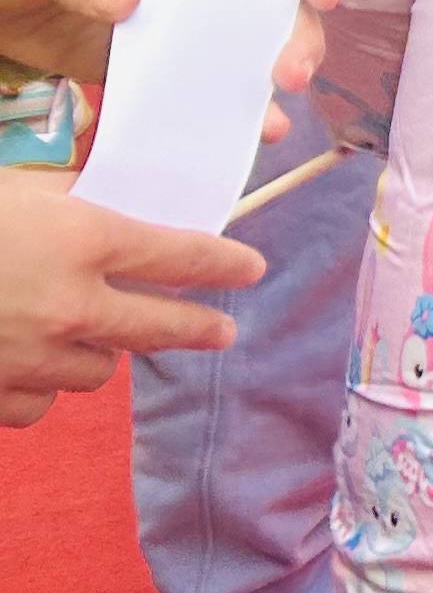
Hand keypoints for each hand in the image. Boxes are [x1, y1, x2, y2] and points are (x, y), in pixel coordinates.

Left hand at [0, 0, 336, 135]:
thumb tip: (132, 2)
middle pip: (282, 3)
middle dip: (301, 38)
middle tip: (290, 76)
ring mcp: (186, 29)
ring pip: (256, 52)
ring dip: (274, 85)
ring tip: (270, 120)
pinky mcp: (162, 70)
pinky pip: (208, 92)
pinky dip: (229, 117)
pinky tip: (240, 138)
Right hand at [0, 173, 259, 426]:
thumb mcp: (16, 189)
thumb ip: (71, 196)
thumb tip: (112, 198)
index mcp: (81, 239)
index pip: (179, 256)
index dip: (223, 264)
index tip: (250, 270)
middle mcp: (69, 304)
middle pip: (161, 328)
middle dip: (198, 327)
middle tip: (221, 330)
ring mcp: (30, 357)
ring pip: (97, 370)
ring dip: (95, 352)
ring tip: (79, 331)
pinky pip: (38, 404)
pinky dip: (35, 387)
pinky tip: (21, 363)